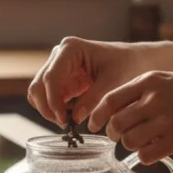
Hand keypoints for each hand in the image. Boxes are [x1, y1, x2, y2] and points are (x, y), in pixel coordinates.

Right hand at [27, 37, 152, 127]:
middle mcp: (58, 55)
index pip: (51, 77)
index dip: (53, 101)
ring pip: (38, 93)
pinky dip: (54, 109)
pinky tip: (70, 117)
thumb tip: (75, 118)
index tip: (64, 119)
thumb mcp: (113, 82)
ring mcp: (57, 67)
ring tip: (68, 122)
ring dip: (48, 110)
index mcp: (70, 49)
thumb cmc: (126, 65)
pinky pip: (48, 97)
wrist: (133, 61)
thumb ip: (93, 99)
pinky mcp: (61, 80)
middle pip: (38, 85)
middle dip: (48, 107)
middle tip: (64, 124)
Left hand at [87, 71, 172, 163]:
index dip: (98, 116)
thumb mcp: (168, 80)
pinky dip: (147, 156)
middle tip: (121, 137)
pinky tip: (157, 151)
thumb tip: (115, 111)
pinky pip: (146, 156)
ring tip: (144, 142)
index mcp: (149, 81)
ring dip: (132, 146)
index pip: (109, 100)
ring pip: (129, 142)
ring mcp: (165, 121)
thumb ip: (142, 92)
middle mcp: (153, 100)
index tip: (96, 125)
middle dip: (115, 134)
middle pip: (116, 124)